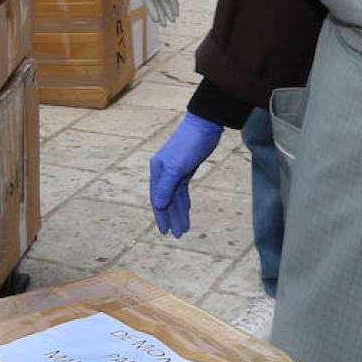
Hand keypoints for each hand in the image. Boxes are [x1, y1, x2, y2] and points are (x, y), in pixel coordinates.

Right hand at [148, 113, 222, 236]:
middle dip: (171, 217)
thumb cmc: (189, 145)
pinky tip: (186, 211)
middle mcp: (163, 172)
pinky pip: (182, 190)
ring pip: (175, 197)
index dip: (161, 216)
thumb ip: (167, 186)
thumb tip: (158, 205)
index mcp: (158, 171)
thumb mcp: (177, 167)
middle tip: (177, 235)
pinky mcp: (185, 170)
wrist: (205, 126)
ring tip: (184, 228)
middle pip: (166, 200)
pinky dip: (184, 202)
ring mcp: (174, 171)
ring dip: (179, 212)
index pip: (157, 198)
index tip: (165, 232)